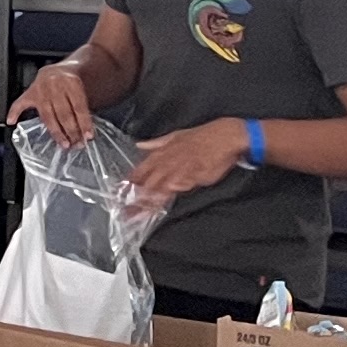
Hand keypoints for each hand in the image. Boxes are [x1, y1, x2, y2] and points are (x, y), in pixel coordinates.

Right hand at [11, 62, 94, 145]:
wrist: (56, 70)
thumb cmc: (71, 84)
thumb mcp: (82, 90)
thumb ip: (83, 108)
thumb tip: (86, 132)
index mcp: (71, 82)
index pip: (78, 106)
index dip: (84, 123)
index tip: (88, 136)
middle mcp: (54, 85)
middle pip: (63, 113)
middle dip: (72, 131)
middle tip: (77, 143)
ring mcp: (40, 89)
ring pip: (48, 115)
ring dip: (56, 132)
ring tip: (64, 143)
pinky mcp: (29, 93)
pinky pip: (19, 103)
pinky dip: (14, 113)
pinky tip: (11, 121)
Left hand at [128, 115, 251, 206]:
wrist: (225, 136)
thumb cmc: (202, 137)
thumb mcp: (175, 136)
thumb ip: (156, 143)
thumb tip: (140, 144)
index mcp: (162, 152)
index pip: (142, 169)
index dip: (132, 182)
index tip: (121, 193)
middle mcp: (168, 161)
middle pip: (149, 182)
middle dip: (138, 197)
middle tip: (127, 211)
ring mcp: (181, 169)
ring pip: (162, 186)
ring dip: (151, 199)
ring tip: (140, 211)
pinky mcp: (195, 175)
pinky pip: (181, 185)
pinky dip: (171, 192)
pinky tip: (163, 200)